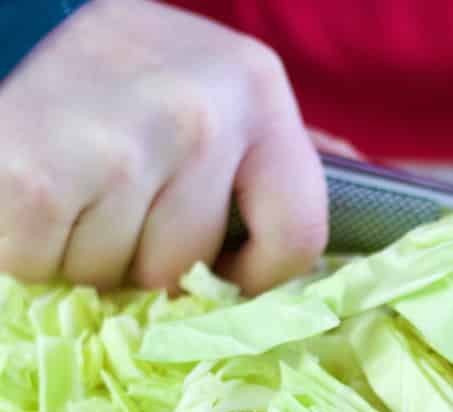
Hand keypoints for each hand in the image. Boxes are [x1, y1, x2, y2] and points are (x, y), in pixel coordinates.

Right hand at [0, 0, 327, 293]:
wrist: (9, 20)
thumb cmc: (130, 84)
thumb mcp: (223, 101)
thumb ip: (279, 164)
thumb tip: (348, 200)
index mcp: (257, 88)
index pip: (298, 236)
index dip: (258, 275)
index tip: (224, 268)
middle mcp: (195, 110)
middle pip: (193, 265)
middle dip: (152, 261)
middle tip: (121, 205)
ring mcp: (114, 140)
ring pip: (121, 273)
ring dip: (90, 258)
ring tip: (78, 196)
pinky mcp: (32, 173)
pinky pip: (46, 267)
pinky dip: (31, 255)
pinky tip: (39, 206)